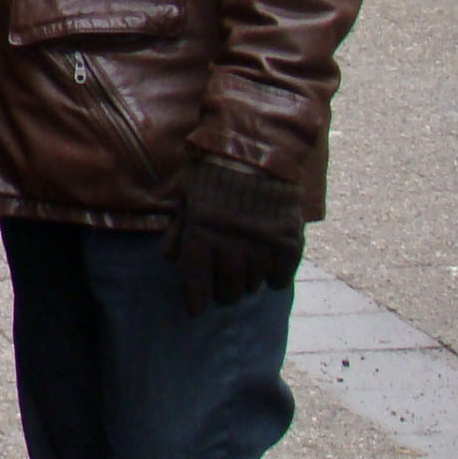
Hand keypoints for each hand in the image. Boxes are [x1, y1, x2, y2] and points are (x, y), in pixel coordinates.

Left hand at [161, 153, 304, 316]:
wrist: (258, 148)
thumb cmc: (214, 168)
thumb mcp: (186, 194)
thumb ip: (179, 228)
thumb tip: (169, 258)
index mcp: (201, 232)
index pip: (196, 279)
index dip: (195, 298)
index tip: (196, 310)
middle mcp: (230, 244)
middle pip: (227, 288)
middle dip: (223, 293)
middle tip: (224, 290)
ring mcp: (261, 244)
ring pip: (253, 284)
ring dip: (247, 283)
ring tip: (246, 276)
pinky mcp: (288, 241)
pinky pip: (281, 277)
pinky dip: (275, 278)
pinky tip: (270, 271)